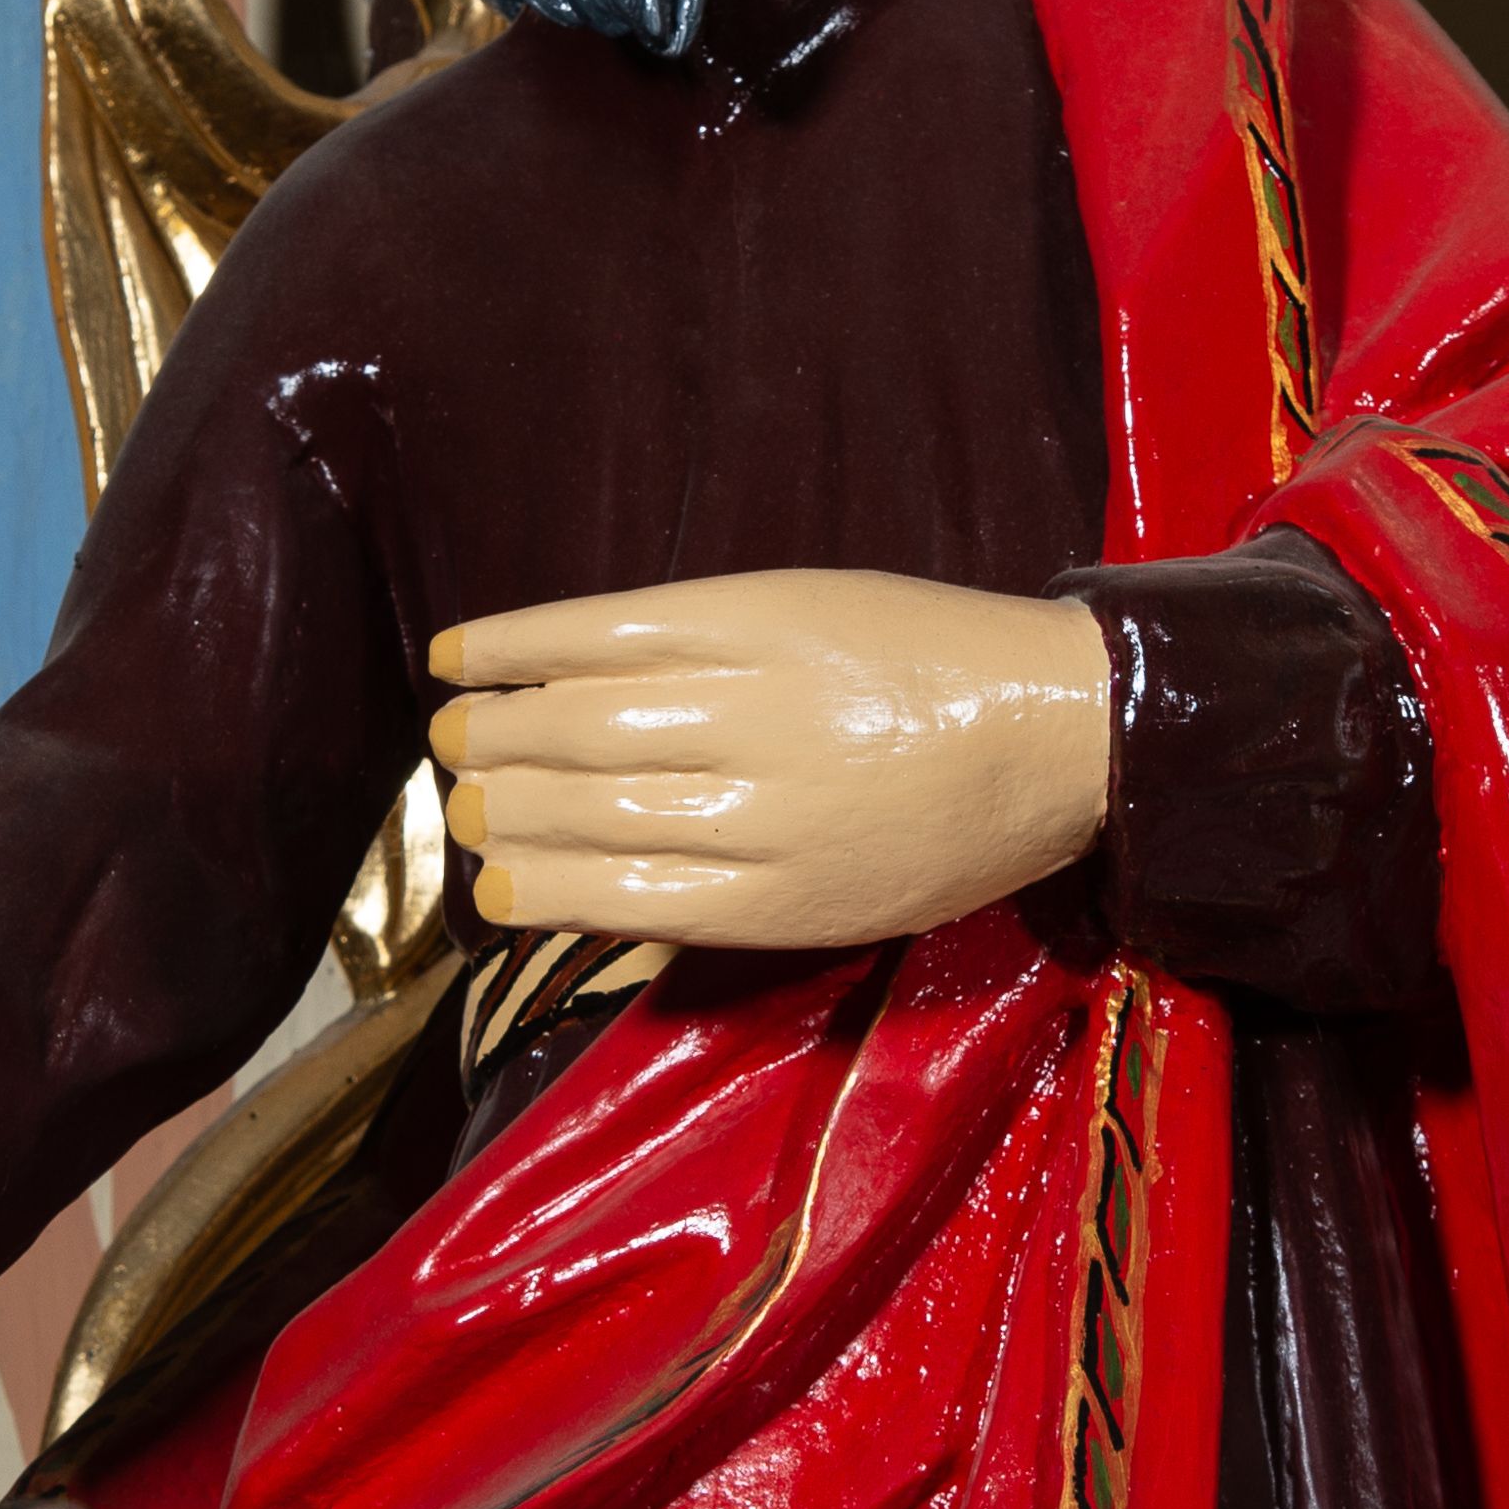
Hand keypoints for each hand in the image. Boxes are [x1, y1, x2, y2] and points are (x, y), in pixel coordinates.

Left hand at [426, 568, 1110, 952]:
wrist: (1059, 740)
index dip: (507, 650)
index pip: (595, 634)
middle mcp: (757, 713)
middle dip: (495, 739)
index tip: (450, 659)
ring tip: (469, 813)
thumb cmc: (928, 660)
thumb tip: (563, 682)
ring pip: (597, 816)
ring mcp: (770, 815)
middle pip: (580, 729)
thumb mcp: (813, 605)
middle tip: (449, 746)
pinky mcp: (784, 903)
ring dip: (511, 815)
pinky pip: (642, 900)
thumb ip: (700, 641)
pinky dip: (560, 893)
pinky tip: (509, 888)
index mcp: (763, 620)